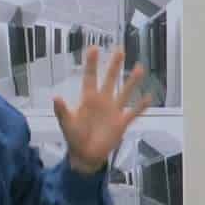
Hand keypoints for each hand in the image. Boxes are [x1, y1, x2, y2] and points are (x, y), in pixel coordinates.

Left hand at [53, 44, 153, 174]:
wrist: (85, 156)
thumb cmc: (74, 138)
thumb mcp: (66, 124)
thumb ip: (62, 111)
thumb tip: (55, 97)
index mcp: (88, 99)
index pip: (90, 77)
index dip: (91, 63)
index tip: (94, 48)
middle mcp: (103, 101)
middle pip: (110, 79)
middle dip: (114, 65)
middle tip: (119, 49)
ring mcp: (113, 111)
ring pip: (125, 92)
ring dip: (132, 81)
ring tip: (139, 68)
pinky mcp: (121, 123)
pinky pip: (133, 112)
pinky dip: (141, 106)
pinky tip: (149, 97)